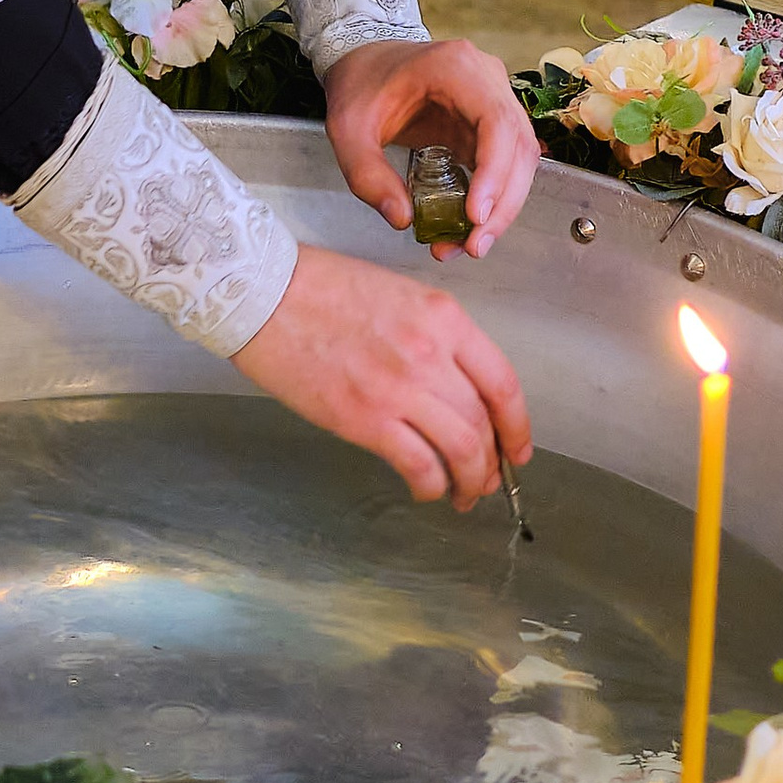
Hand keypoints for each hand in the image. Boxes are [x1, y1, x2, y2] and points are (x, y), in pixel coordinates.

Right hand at [235, 243, 529, 509]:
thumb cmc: (321, 288)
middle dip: (493, 461)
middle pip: (485, 423)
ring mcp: (400, 389)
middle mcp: (431, 354)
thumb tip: (453, 388)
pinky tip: (426, 489)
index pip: (503, 384)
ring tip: (462, 494)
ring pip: (461, 450)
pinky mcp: (364, 419)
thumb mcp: (398, 295)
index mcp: (444, 318)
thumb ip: (434, 338)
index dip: (518, 426)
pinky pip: (417, 465)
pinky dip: (431, 485)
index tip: (517, 448)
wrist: (264, 293)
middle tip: (488, 479)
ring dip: (469, 481)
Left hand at [321, 35, 541, 259]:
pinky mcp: (491, 123)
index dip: (494, 172)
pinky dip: (493, 198)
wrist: (365, 58)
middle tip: (474, 246)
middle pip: (519, 146)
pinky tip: (469, 227)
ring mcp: (494, 98)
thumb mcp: (347, 128)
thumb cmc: (360, 85)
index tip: (475, 215)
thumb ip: (367, 174)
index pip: (495, 122)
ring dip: (502, 207)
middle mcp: (487, 78)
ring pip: (521, 159)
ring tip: (468, 244)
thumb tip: (403, 219)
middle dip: (502, 204)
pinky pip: (505, 163)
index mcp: (456, 68)